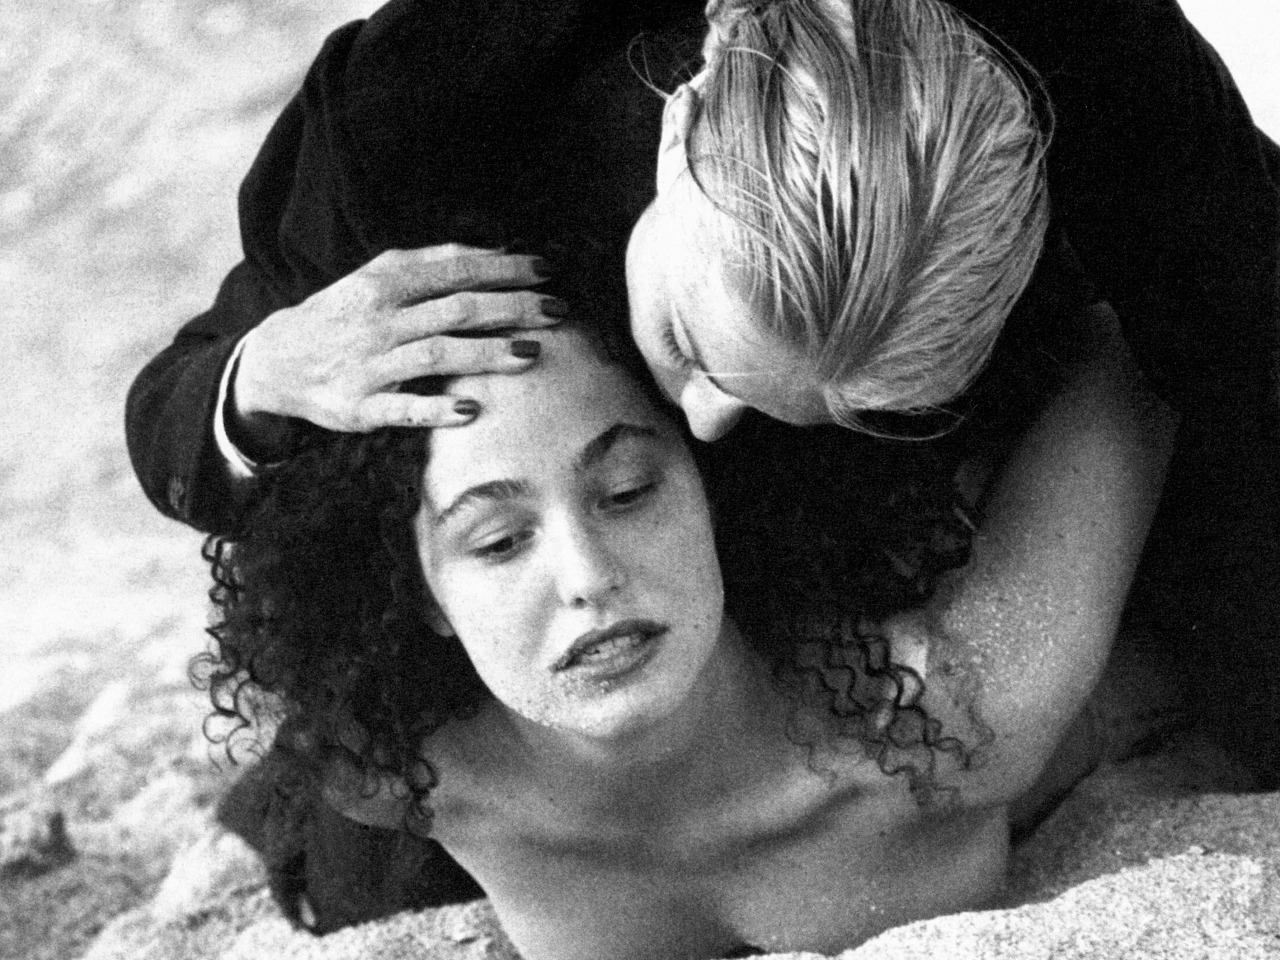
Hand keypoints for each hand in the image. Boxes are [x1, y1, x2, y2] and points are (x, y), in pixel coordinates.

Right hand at [232, 245, 561, 446]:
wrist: (273, 361)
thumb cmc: (341, 315)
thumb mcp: (375, 278)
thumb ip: (429, 263)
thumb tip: (492, 253)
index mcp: (385, 283)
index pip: (455, 271)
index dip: (503, 270)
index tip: (546, 272)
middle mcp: (380, 320)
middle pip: (455, 310)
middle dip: (511, 308)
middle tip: (557, 311)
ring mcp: (369, 365)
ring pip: (436, 355)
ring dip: (486, 353)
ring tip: (531, 353)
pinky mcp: (360, 407)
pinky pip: (402, 409)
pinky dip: (435, 409)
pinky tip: (471, 409)